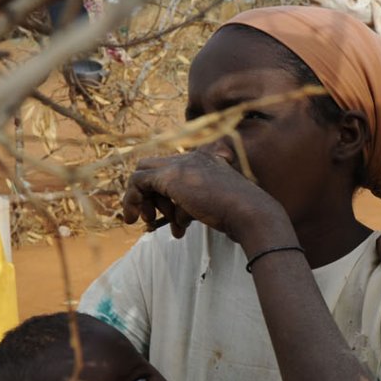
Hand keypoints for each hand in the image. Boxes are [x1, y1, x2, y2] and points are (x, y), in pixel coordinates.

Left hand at [120, 150, 277, 241]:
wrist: (249, 213)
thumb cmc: (238, 215)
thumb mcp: (214, 205)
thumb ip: (193, 205)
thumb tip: (175, 218)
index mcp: (206, 159)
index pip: (174, 167)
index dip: (163, 190)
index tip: (163, 212)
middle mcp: (193, 157)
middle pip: (154, 167)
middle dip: (149, 193)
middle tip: (150, 217)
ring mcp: (181, 165)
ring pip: (143, 173)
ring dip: (143, 201)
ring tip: (151, 223)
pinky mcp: (170, 176)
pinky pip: (138, 182)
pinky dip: (131, 200)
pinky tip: (133, 218)